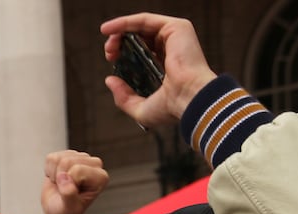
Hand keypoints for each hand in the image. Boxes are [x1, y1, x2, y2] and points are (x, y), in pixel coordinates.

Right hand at [41, 150, 110, 213]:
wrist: (57, 211)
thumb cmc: (67, 212)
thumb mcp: (69, 209)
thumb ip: (69, 195)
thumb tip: (64, 177)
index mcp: (100, 177)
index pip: (77, 170)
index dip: (68, 184)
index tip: (71, 194)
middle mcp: (94, 165)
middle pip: (67, 162)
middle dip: (60, 178)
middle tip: (64, 189)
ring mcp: (81, 158)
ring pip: (59, 159)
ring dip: (54, 174)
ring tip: (61, 184)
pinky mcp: (68, 155)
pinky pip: (51, 158)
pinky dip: (49, 170)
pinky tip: (58, 178)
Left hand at [101, 15, 217, 127]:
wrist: (189, 99)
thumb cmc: (172, 108)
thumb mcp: (141, 109)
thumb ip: (124, 97)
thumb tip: (109, 80)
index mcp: (167, 69)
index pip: (142, 54)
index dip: (123, 54)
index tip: (111, 59)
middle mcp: (171, 51)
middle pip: (139, 38)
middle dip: (119, 42)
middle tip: (109, 52)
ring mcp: (175, 38)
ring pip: (141, 27)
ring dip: (119, 31)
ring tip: (108, 44)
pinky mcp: (176, 28)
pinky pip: (145, 20)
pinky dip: (124, 22)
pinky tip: (109, 29)